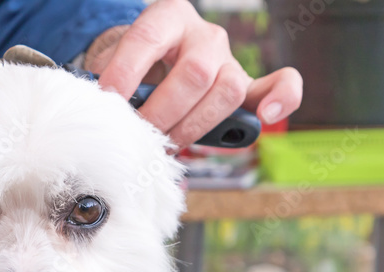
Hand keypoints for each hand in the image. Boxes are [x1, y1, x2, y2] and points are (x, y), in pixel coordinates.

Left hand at [88, 0, 302, 149]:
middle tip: (138, 134)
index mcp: (166, 17)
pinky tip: (264, 116)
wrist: (151, 63)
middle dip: (162, 113)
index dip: (126, 72)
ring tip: (166, 143)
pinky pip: (280, 85)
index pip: (147, 39)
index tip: (109, 101)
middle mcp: (204, 35)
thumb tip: (102, 112)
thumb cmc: (130, 68)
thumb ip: (110, 82)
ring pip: (227, 89)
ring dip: (193, 125)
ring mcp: (229, 59)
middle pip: (193, 74)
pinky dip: (280, 99)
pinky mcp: (246, 85)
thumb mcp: (111, 65)